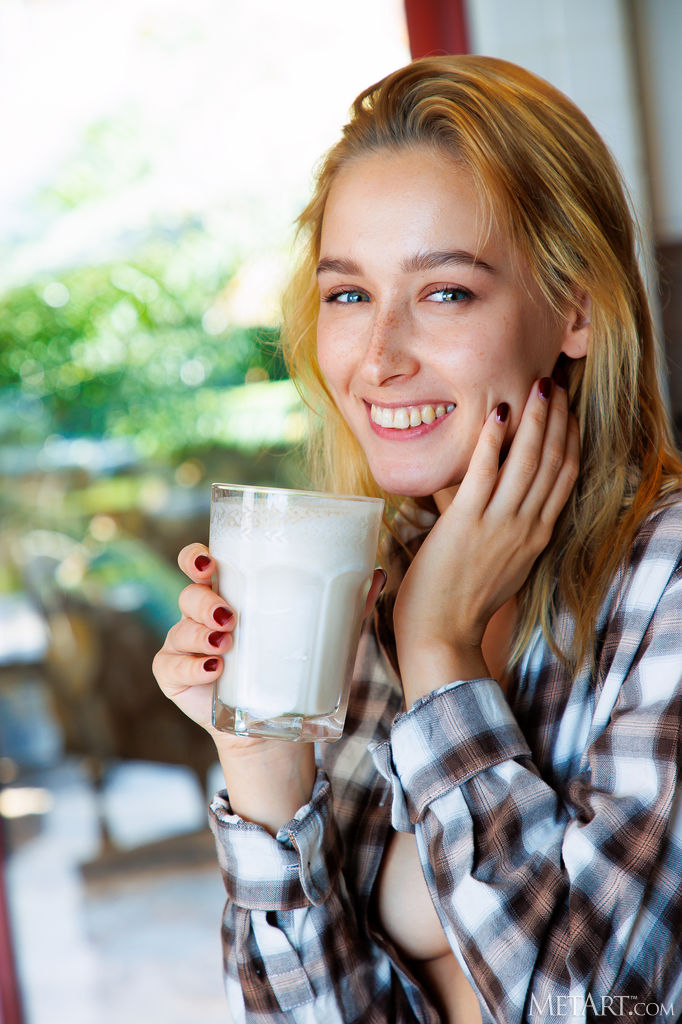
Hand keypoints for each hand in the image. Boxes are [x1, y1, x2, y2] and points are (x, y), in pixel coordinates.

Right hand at [153, 544, 386, 831]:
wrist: (273, 728)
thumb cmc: (291, 667)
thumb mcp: (317, 633)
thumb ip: (345, 603)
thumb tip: (377, 572)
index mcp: (228, 593)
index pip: (200, 563)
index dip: (197, 557)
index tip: (210, 561)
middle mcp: (200, 614)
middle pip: (188, 594)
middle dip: (203, 601)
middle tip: (229, 617)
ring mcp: (183, 645)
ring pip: (180, 628)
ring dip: (199, 634)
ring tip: (225, 644)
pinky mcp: (173, 677)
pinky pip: (170, 666)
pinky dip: (190, 667)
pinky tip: (212, 669)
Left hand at [393, 377, 578, 701]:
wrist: (443, 634)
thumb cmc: (463, 602)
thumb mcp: (503, 563)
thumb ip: (508, 530)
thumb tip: (501, 502)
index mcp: (536, 535)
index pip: (565, 477)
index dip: (569, 440)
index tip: (568, 412)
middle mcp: (526, 527)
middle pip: (553, 462)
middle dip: (557, 419)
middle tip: (555, 385)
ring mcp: (499, 524)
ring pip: (528, 461)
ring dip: (535, 419)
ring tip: (538, 387)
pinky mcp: (467, 523)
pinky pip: (485, 472)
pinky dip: (493, 439)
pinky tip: (497, 411)